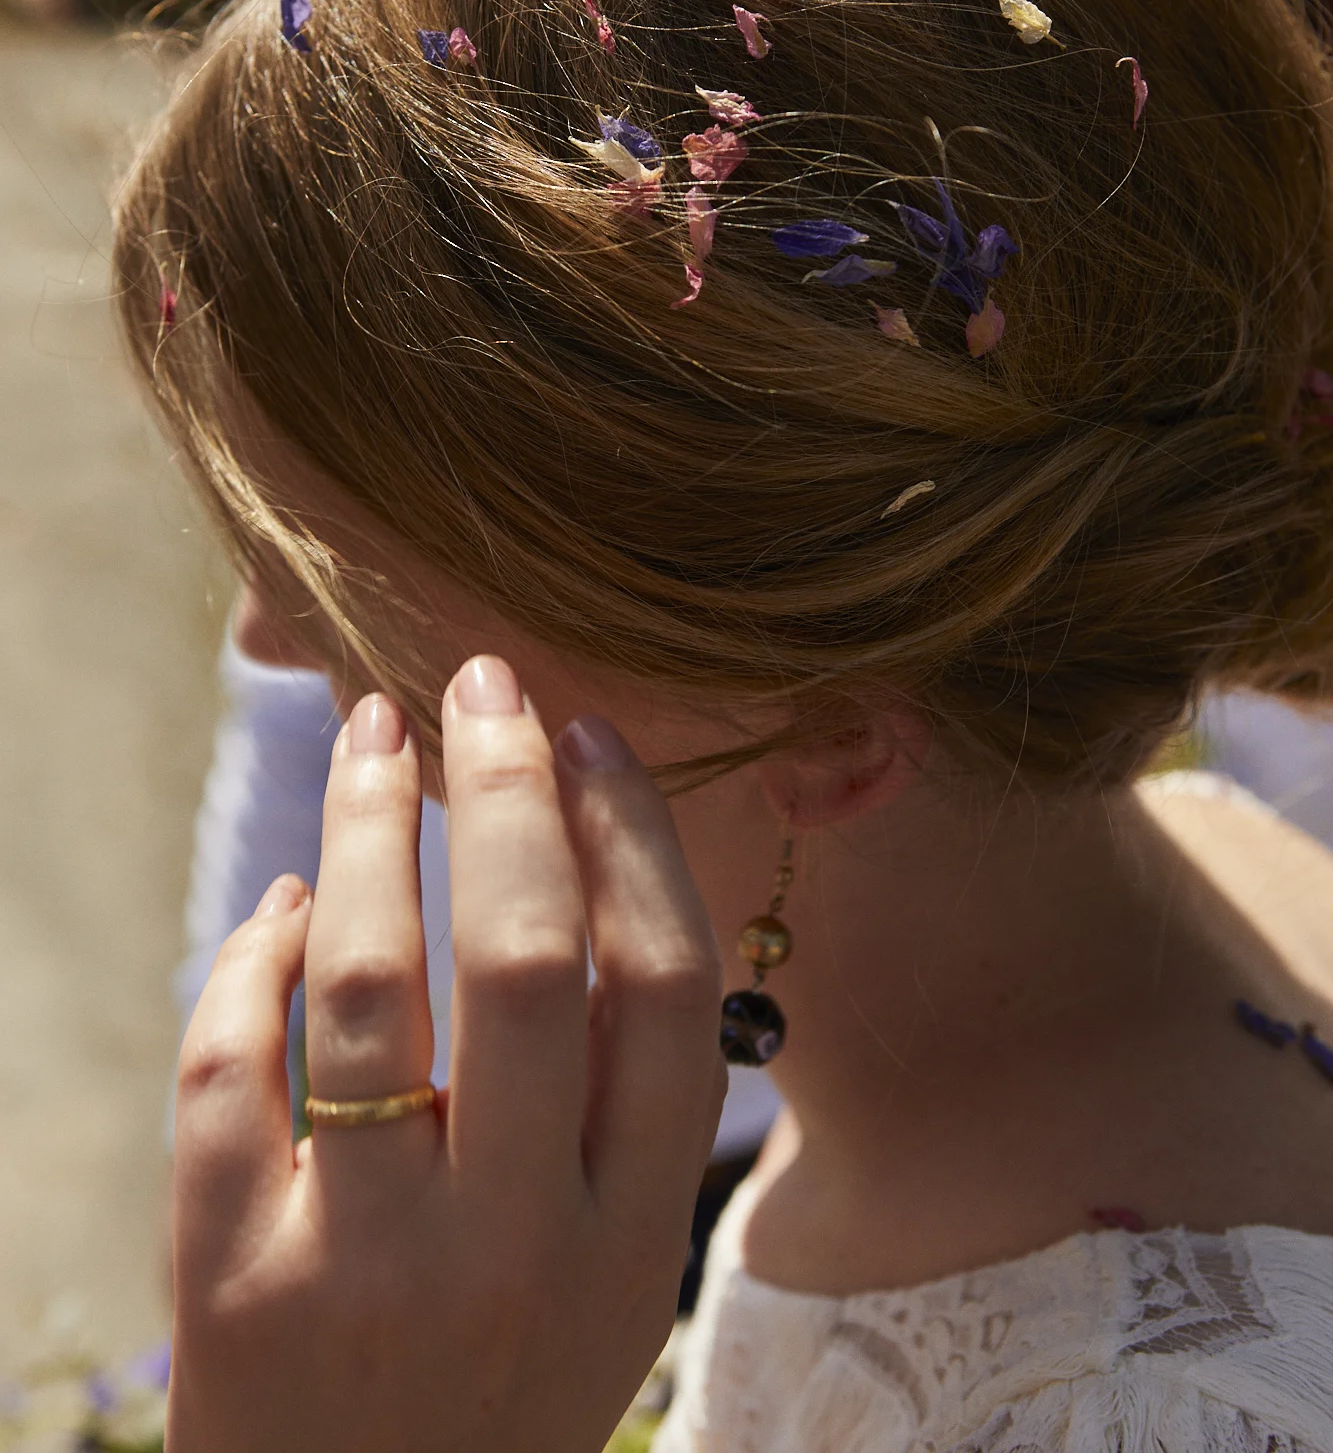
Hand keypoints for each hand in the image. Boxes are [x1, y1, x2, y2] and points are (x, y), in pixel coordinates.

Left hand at [168, 655, 725, 1452]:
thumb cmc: (503, 1387)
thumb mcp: (614, 1281)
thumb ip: (623, 1105)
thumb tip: (569, 853)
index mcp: (629, 1243)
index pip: (657, 984)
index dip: (629, 832)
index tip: (588, 735)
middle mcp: (509, 1251)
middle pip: (521, 955)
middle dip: (504, 788)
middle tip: (484, 682)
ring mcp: (361, 1268)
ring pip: (363, 979)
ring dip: (366, 823)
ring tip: (374, 734)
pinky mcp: (227, 1281)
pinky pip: (229, 1059)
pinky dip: (251, 951)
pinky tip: (285, 903)